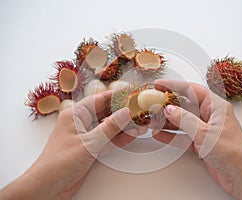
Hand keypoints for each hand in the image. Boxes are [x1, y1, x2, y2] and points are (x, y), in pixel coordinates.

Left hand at [0, 91, 139, 199]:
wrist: (48, 187)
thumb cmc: (59, 162)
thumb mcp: (88, 143)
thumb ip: (109, 128)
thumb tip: (125, 113)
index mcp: (75, 115)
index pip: (99, 99)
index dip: (115, 95)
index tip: (130, 93)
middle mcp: (81, 123)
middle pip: (106, 113)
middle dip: (122, 111)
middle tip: (139, 109)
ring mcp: (87, 136)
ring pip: (109, 127)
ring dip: (124, 126)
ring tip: (140, 123)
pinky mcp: (91, 148)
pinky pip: (108, 140)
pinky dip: (119, 138)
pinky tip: (131, 135)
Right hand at [153, 80, 241, 199]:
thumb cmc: (233, 152)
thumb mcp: (205, 133)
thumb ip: (185, 119)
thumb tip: (170, 109)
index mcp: (215, 106)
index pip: (191, 90)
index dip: (173, 86)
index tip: (159, 85)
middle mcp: (210, 116)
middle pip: (184, 105)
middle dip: (167, 105)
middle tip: (151, 105)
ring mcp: (205, 129)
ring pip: (182, 121)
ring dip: (167, 121)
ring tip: (152, 120)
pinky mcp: (201, 143)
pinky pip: (183, 136)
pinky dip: (171, 135)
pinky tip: (159, 135)